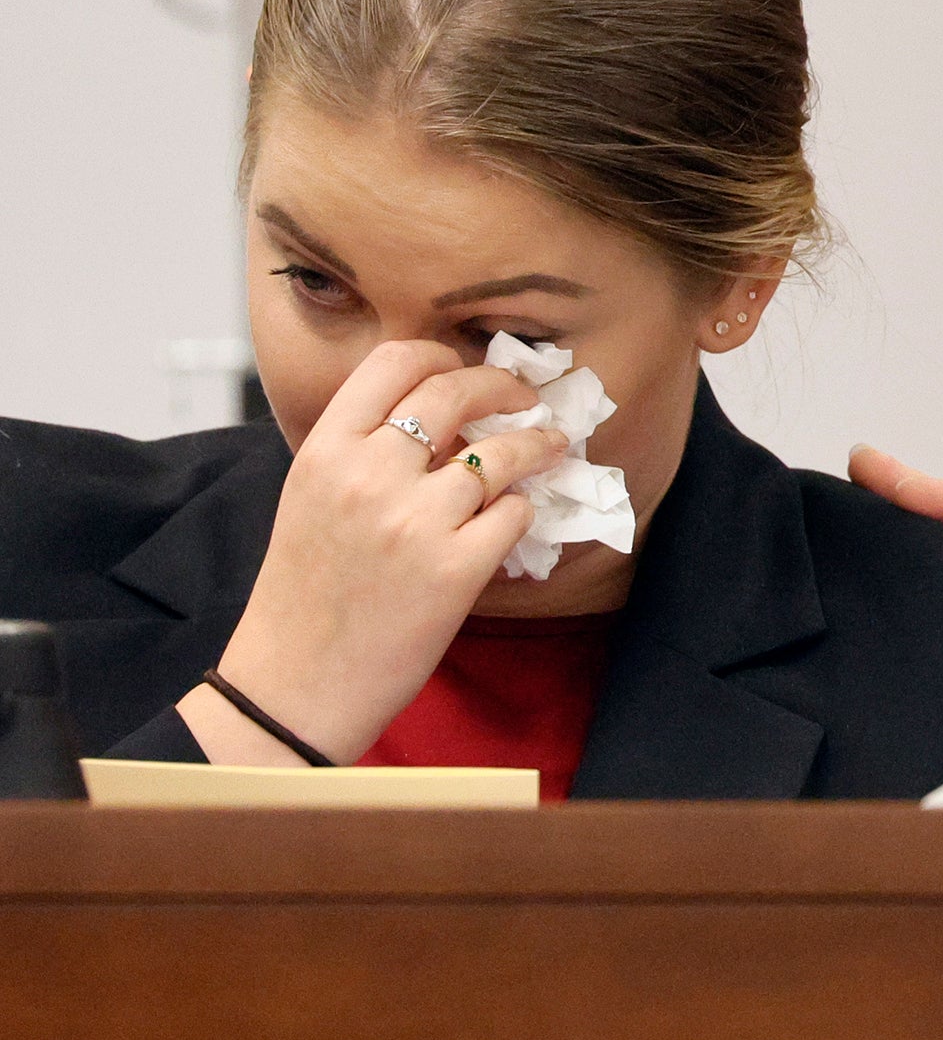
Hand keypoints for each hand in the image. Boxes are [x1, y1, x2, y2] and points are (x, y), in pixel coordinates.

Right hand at [179, 341, 571, 765]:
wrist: (294, 686)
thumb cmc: (304, 594)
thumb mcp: (311, 499)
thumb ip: (363, 450)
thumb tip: (441, 412)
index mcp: (324, 452)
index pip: (393, 362)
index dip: (442, 353)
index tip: (468, 365)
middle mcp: (368, 476)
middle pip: (457, 391)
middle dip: (504, 386)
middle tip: (525, 398)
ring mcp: (415, 522)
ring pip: (501, 452)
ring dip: (537, 443)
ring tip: (551, 445)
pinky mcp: (456, 569)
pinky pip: (514, 513)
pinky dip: (521, 511)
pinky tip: (513, 517)